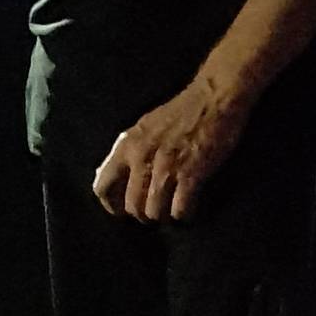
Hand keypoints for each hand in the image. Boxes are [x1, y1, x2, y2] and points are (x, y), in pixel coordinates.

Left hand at [92, 74, 248, 221]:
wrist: (213, 99)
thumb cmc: (180, 111)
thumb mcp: (144, 127)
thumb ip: (131, 151)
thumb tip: (118, 176)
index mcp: (127, 146)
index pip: (102, 186)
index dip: (111, 205)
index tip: (122, 212)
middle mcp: (141, 159)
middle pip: (131, 206)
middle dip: (142, 215)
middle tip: (154, 214)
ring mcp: (166, 168)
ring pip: (154, 212)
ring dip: (163, 216)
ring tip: (171, 211)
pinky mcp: (191, 175)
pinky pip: (180, 210)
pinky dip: (183, 214)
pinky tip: (188, 209)